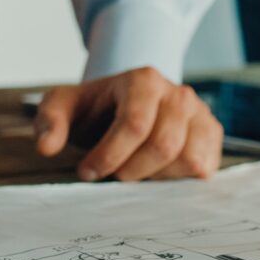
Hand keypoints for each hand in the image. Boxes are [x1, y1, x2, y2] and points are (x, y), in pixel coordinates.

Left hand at [35, 67, 222, 181]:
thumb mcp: (64, 106)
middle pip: (163, 146)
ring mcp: (201, 114)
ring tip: (135, 172)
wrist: (127, 105)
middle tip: (112, 175)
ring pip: (188, 159)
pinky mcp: (212, 136)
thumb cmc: (96, 110)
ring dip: (156, 177)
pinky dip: (178, 180)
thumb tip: (46, 147)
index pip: (134, 125)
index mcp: (144, 80)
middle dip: (132, 170)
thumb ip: (49, 121)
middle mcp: (179, 94)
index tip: (87, 171)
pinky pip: (204, 168)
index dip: (109, 156)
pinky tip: (156, 174)